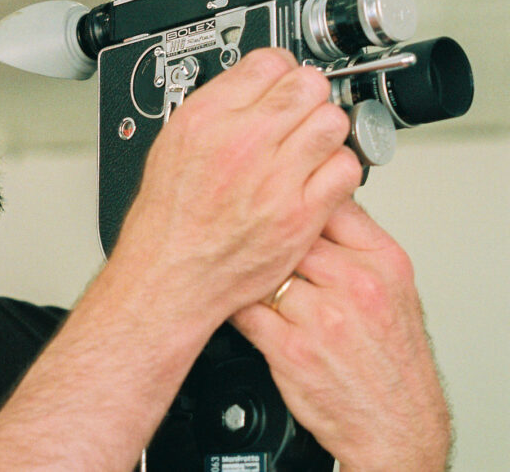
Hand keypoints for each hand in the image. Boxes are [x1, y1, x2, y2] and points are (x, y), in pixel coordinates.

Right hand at [113, 48, 362, 325]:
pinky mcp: (301, 213)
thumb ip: (217, 108)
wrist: (172, 272)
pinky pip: (345, 168)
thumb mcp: (173, 141)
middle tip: (299, 113)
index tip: (279, 84)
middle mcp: (241, 142)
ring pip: (332, 121)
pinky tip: (318, 175)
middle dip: (306, 95)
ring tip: (309, 144)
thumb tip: (252, 86)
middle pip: (307, 85)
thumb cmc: (169, 216)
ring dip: (325, 129)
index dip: (279, 71)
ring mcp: (275, 178)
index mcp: (207, 118)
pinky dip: (338, 168)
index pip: (268, 62)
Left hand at [232, 199, 451, 470]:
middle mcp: (356, 284)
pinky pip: (245, 309)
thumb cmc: (393, 361)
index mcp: (383, 262)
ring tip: (235, 271)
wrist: (396, 426)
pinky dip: (234, 303)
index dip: (295, 203)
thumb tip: (314, 206)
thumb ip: (356, 246)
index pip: (328, 203)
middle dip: (266, 238)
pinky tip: (231, 302)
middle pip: (288, 232)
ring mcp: (322, 317)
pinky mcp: (290, 349)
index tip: (277, 205)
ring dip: (245, 271)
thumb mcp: (394, 289)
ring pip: (262, 268)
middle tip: (246, 238)